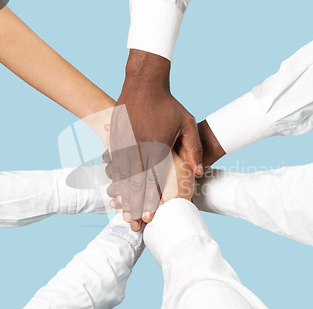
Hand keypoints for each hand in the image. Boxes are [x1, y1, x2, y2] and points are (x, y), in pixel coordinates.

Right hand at [108, 50, 202, 225]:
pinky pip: (113, 163)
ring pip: (122, 176)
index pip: (153, 181)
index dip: (151, 200)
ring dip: (123, 196)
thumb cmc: (168, 104)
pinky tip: (114, 189)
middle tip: (135, 223)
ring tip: (122, 212)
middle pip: (135, 184)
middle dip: (135, 205)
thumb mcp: (187, 123)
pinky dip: (115, 179)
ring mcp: (124, 143)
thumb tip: (199, 172)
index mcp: (156, 147)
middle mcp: (138, 148)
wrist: (143, 82)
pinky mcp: (115, 138)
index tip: (150, 216)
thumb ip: (194, 149)